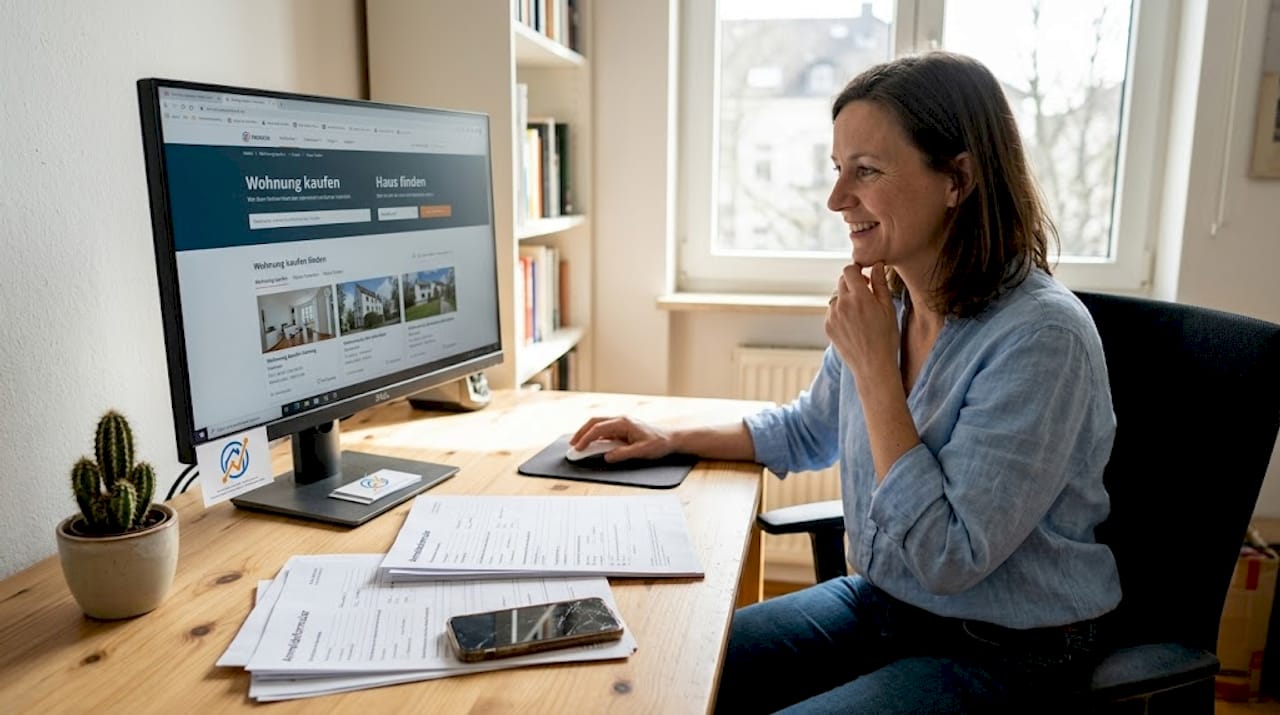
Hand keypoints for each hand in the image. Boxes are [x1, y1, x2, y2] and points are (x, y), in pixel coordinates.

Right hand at [570, 416, 674, 461]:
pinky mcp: (622, 428)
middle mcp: (621, 420)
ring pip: (598, 424)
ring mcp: (621, 423)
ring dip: (587, 432)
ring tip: (578, 443)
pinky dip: (595, 435)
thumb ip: (623, 454)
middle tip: (572, 444)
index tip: (578, 448)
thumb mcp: (642, 451)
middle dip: (581, 432)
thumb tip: (607, 456)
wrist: (671, 439)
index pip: (599, 429)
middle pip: (595, 422)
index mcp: (624, 423)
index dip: (586, 438)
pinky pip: (604, 429)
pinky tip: (591, 443)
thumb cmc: (659, 443)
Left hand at [824, 261, 899, 378]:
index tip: (866, 278)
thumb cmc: (886, 337)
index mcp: (859, 297)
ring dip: (846, 298)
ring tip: (861, 313)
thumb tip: (877, 264)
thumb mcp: (888, 308)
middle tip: (866, 294)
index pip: (849, 270)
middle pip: (842, 281)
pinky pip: (832, 311)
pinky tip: (854, 324)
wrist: (873, 366)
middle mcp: (842, 304)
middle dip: (853, 284)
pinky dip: (841, 312)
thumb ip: (880, 284)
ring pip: (837, 297)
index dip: (858, 270)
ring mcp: (832, 316)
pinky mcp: (828, 326)